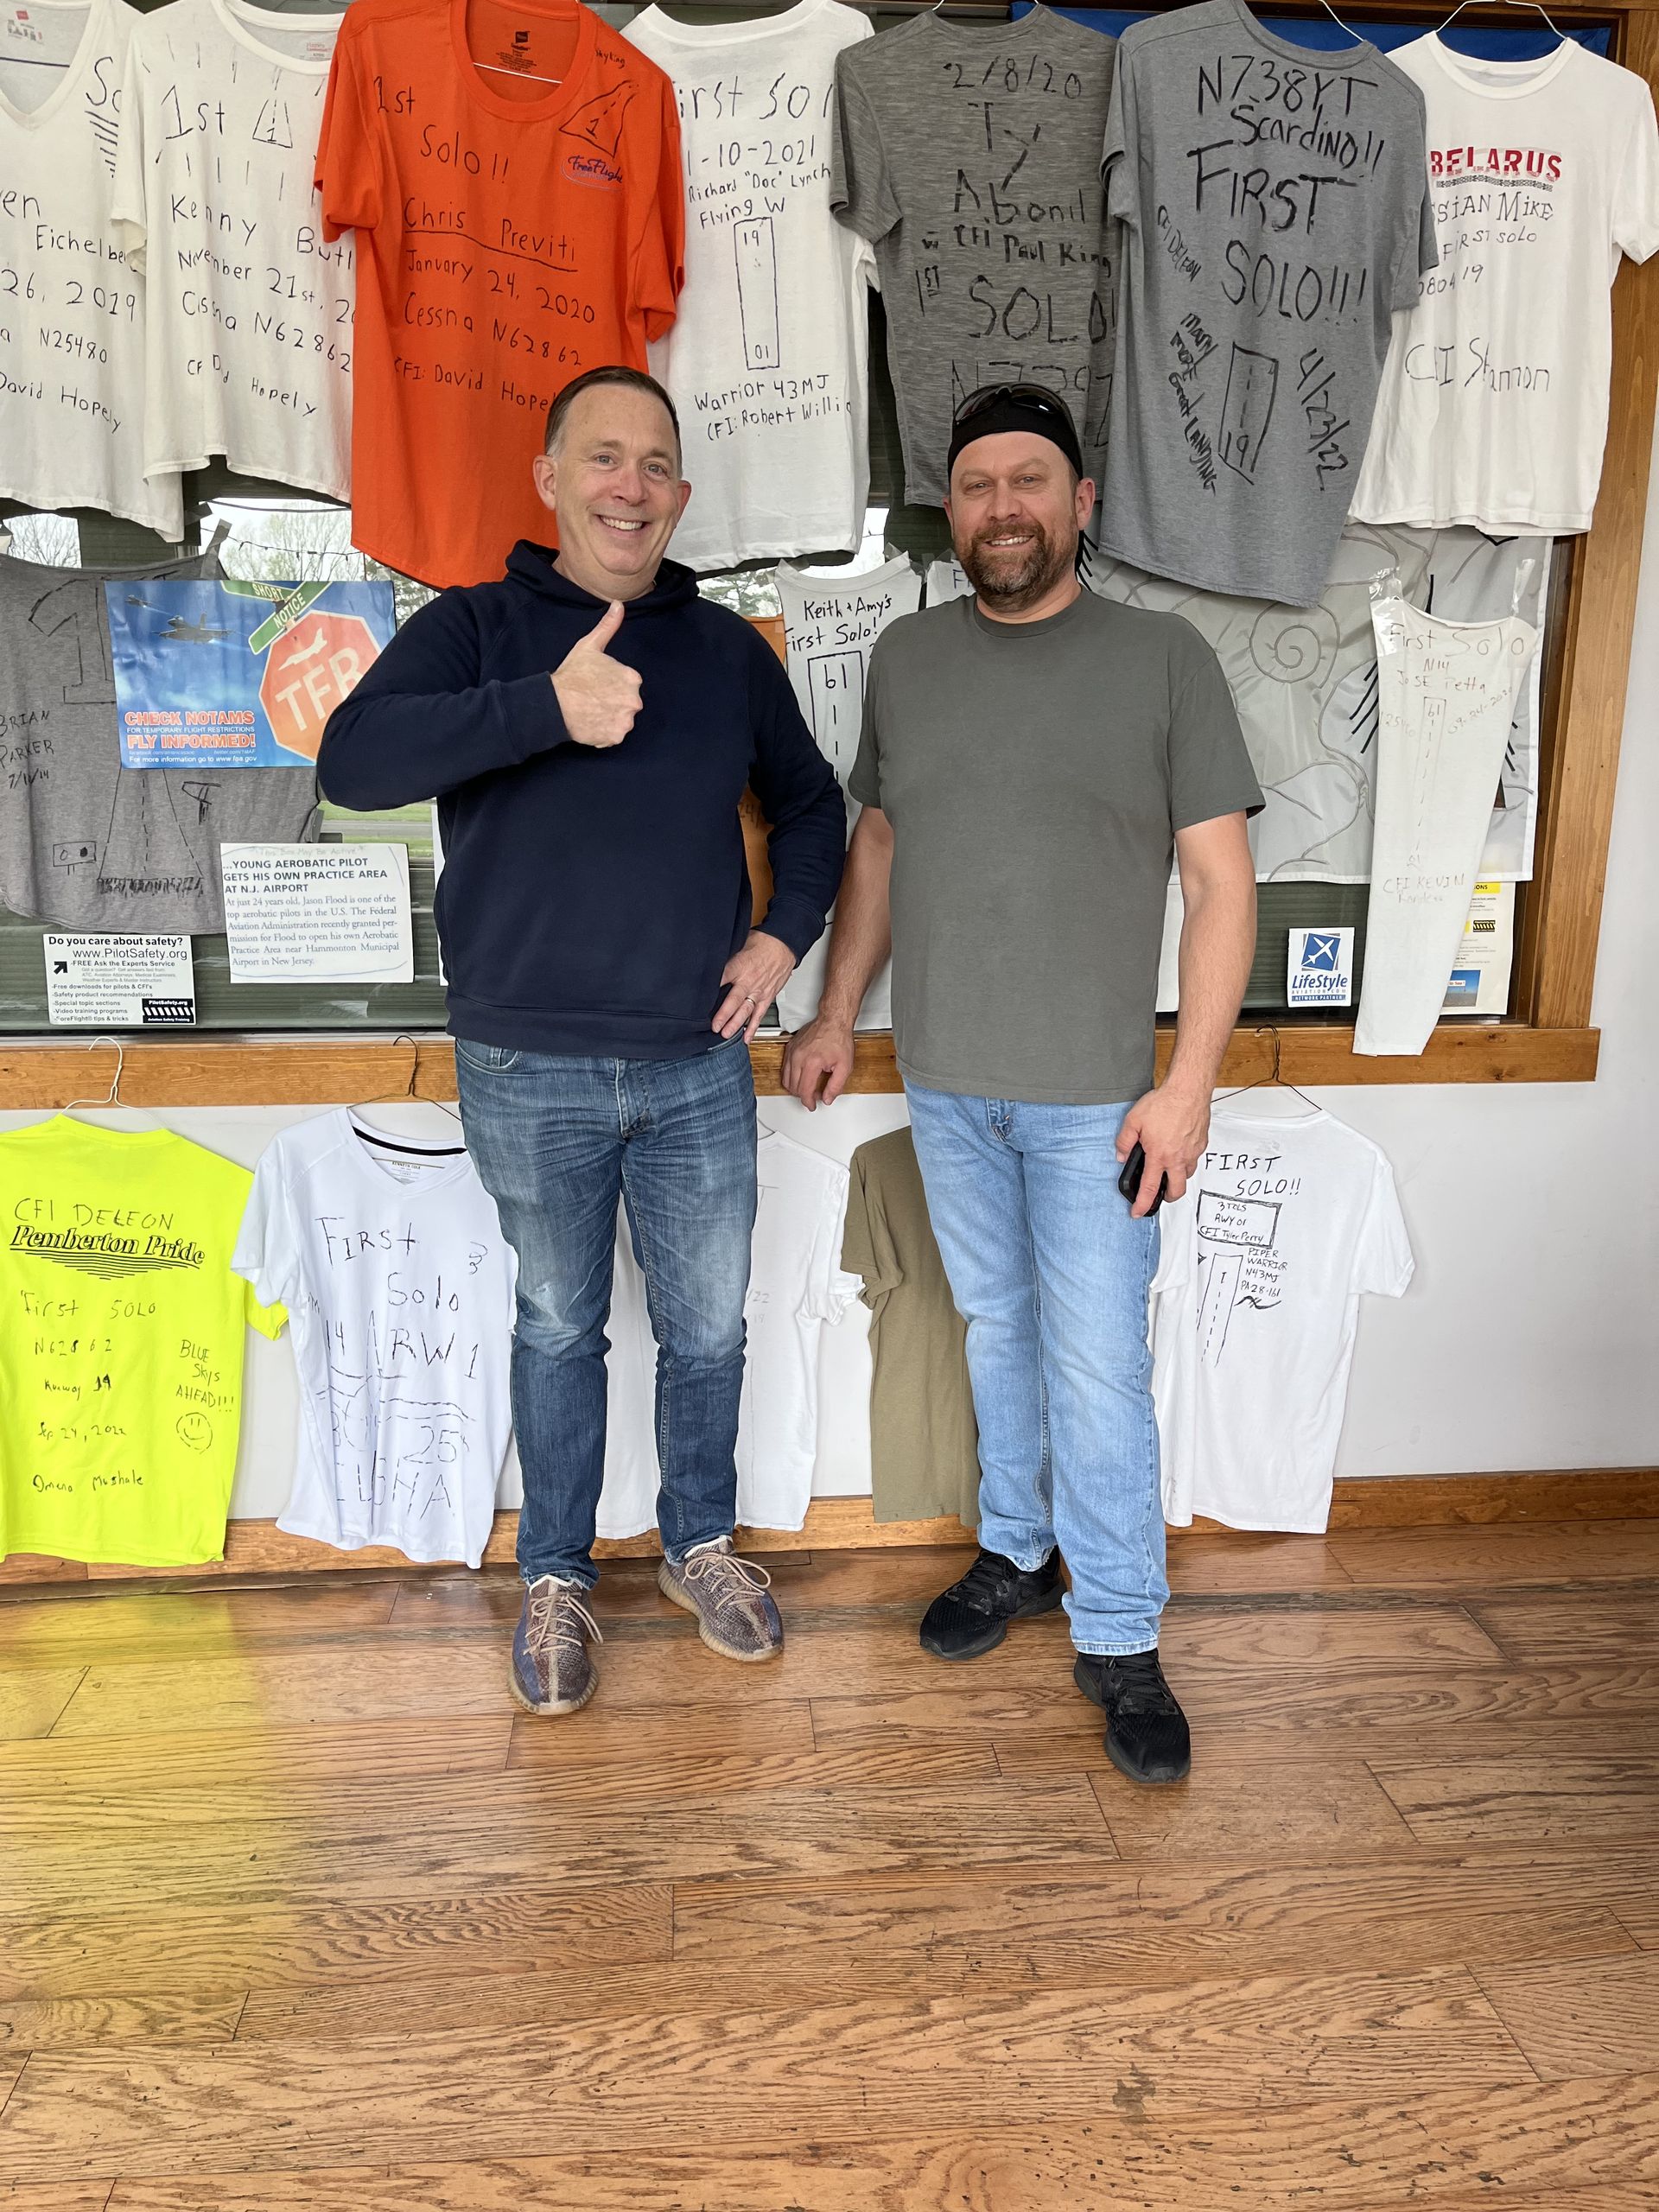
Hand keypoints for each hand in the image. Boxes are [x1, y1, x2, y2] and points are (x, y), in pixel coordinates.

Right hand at [550, 601, 641, 748]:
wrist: (555, 703)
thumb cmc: (572, 674)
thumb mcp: (590, 645)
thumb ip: (608, 626)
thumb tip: (619, 605)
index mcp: (632, 678)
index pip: (628, 684)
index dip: (611, 685)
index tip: (596, 685)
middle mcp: (634, 700)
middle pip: (627, 703)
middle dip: (613, 702)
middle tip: (593, 699)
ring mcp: (626, 720)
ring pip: (622, 720)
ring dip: (610, 718)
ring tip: (591, 711)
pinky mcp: (616, 736)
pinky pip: (614, 736)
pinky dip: (605, 733)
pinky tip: (591, 723)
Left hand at [713, 929, 794, 1041]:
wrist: (784, 944)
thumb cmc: (763, 943)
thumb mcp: (740, 944)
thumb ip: (727, 957)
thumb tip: (710, 961)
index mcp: (739, 966)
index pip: (721, 980)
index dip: (710, 991)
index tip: (699, 1001)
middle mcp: (748, 981)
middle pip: (733, 1000)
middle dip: (723, 1015)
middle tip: (714, 1026)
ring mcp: (758, 991)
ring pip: (746, 1011)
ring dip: (736, 1024)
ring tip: (726, 1034)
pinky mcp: (767, 997)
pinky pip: (759, 1015)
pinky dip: (753, 1027)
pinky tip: (746, 1038)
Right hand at [781, 1014, 855, 1110]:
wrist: (833, 1020)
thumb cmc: (839, 1038)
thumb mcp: (845, 1066)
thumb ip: (836, 1086)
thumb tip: (827, 1099)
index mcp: (812, 1063)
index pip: (804, 1091)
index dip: (808, 1102)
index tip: (812, 1105)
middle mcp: (798, 1057)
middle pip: (793, 1087)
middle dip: (803, 1095)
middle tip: (815, 1095)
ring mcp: (792, 1052)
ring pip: (785, 1079)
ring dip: (795, 1087)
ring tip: (808, 1087)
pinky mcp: (789, 1048)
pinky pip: (784, 1068)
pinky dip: (791, 1076)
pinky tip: (801, 1076)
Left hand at [1115, 1081, 1210, 1217]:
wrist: (1188, 1091)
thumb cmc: (1164, 1103)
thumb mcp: (1133, 1120)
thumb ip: (1124, 1141)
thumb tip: (1120, 1155)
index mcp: (1159, 1156)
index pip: (1150, 1188)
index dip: (1142, 1204)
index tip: (1138, 1212)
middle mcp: (1178, 1158)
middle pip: (1176, 1191)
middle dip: (1167, 1198)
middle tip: (1159, 1195)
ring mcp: (1192, 1152)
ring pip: (1186, 1175)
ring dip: (1177, 1178)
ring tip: (1168, 1170)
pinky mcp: (1201, 1144)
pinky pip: (1194, 1159)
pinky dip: (1185, 1161)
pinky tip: (1178, 1150)